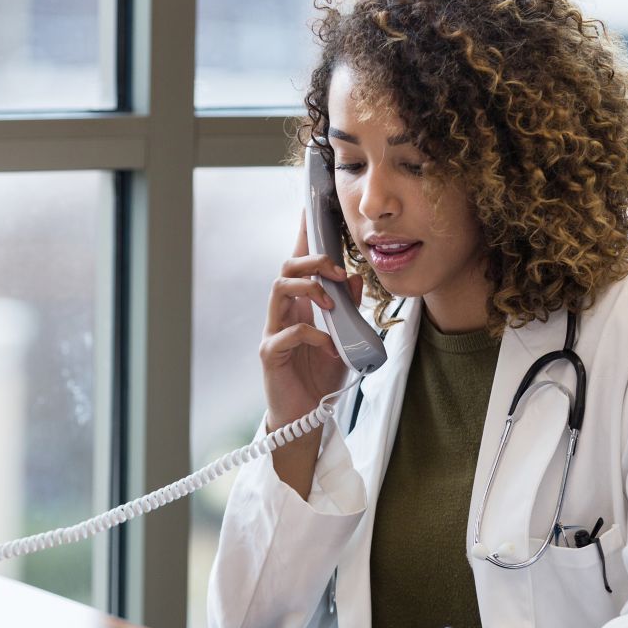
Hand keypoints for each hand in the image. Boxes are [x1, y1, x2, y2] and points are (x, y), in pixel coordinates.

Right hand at [260, 211, 364, 432]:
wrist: (306, 419)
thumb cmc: (321, 377)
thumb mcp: (346, 339)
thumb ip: (351, 309)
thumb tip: (357, 276)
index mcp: (301, 305)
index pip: (299, 262)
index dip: (304, 235)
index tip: (311, 208)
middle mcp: (283, 313)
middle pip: (286, 267)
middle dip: (313, 261)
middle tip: (338, 271)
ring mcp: (274, 332)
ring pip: (278, 289)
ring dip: (309, 288)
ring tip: (332, 302)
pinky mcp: (271, 355)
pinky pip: (287, 333)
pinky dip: (314, 335)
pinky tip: (331, 347)